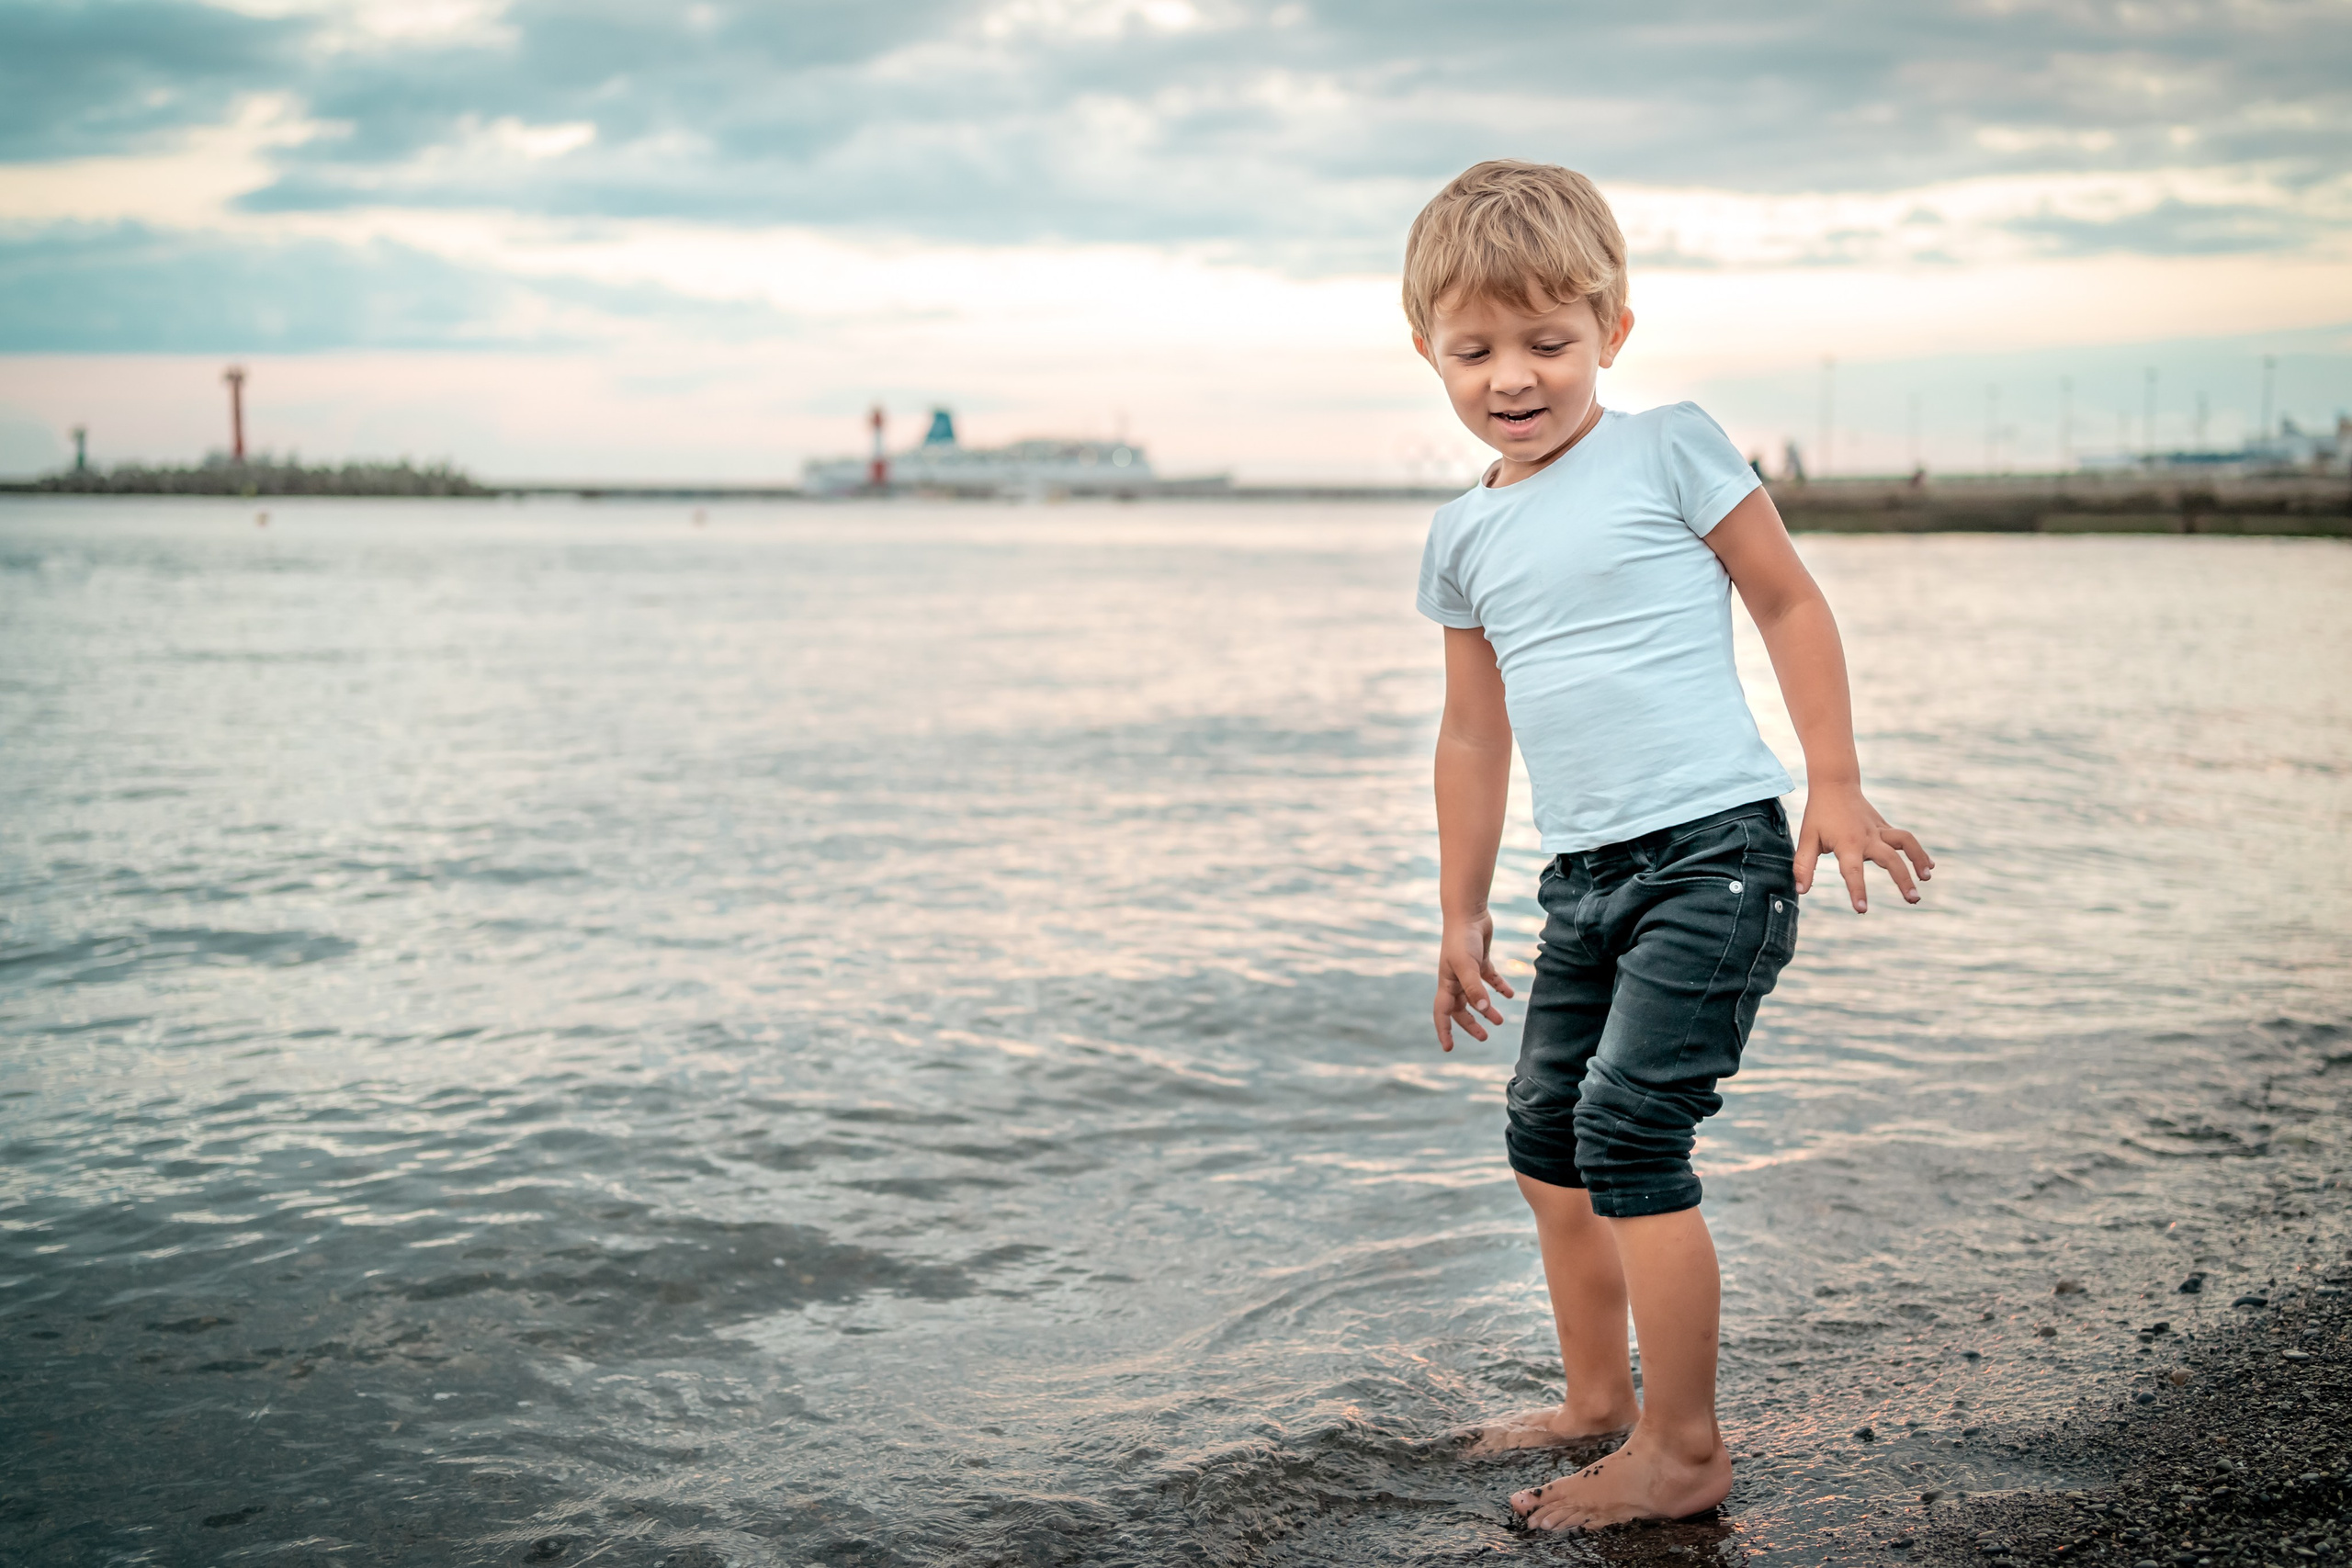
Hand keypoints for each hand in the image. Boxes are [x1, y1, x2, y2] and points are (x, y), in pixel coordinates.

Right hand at [1433, 912, 1514, 1051]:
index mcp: (1447, 983)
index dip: (1444, 1031)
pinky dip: (1499, 987)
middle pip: (1460, 1008)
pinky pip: (1490, 979)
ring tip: (1500, 1021)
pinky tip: (1510, 994)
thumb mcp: (1467, 965)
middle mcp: (1455, 979)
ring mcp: (1468, 970)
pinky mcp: (1480, 960)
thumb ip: (1475, 988)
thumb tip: (1483, 1010)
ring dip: (1487, 1009)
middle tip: (1484, 1037)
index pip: (1442, 1013)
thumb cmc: (1462, 939)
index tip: (1449, 1048)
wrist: (1468, 912)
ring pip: (1476, 996)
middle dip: (1471, 1024)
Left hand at [1795, 783, 1933, 912]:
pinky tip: (1929, 866)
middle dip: (1903, 880)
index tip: (1862, 910)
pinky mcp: (1885, 827)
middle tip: (1913, 900)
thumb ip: (1804, 865)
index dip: (1857, 891)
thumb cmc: (1819, 815)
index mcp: (1847, 844)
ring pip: (1906, 843)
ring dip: (1918, 860)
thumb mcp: (1807, 838)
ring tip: (1927, 878)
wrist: (1835, 785)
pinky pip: (1905, 839)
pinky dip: (1918, 852)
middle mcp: (1867, 838)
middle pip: (1890, 859)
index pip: (1852, 871)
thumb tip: (1801, 890)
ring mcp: (1879, 831)